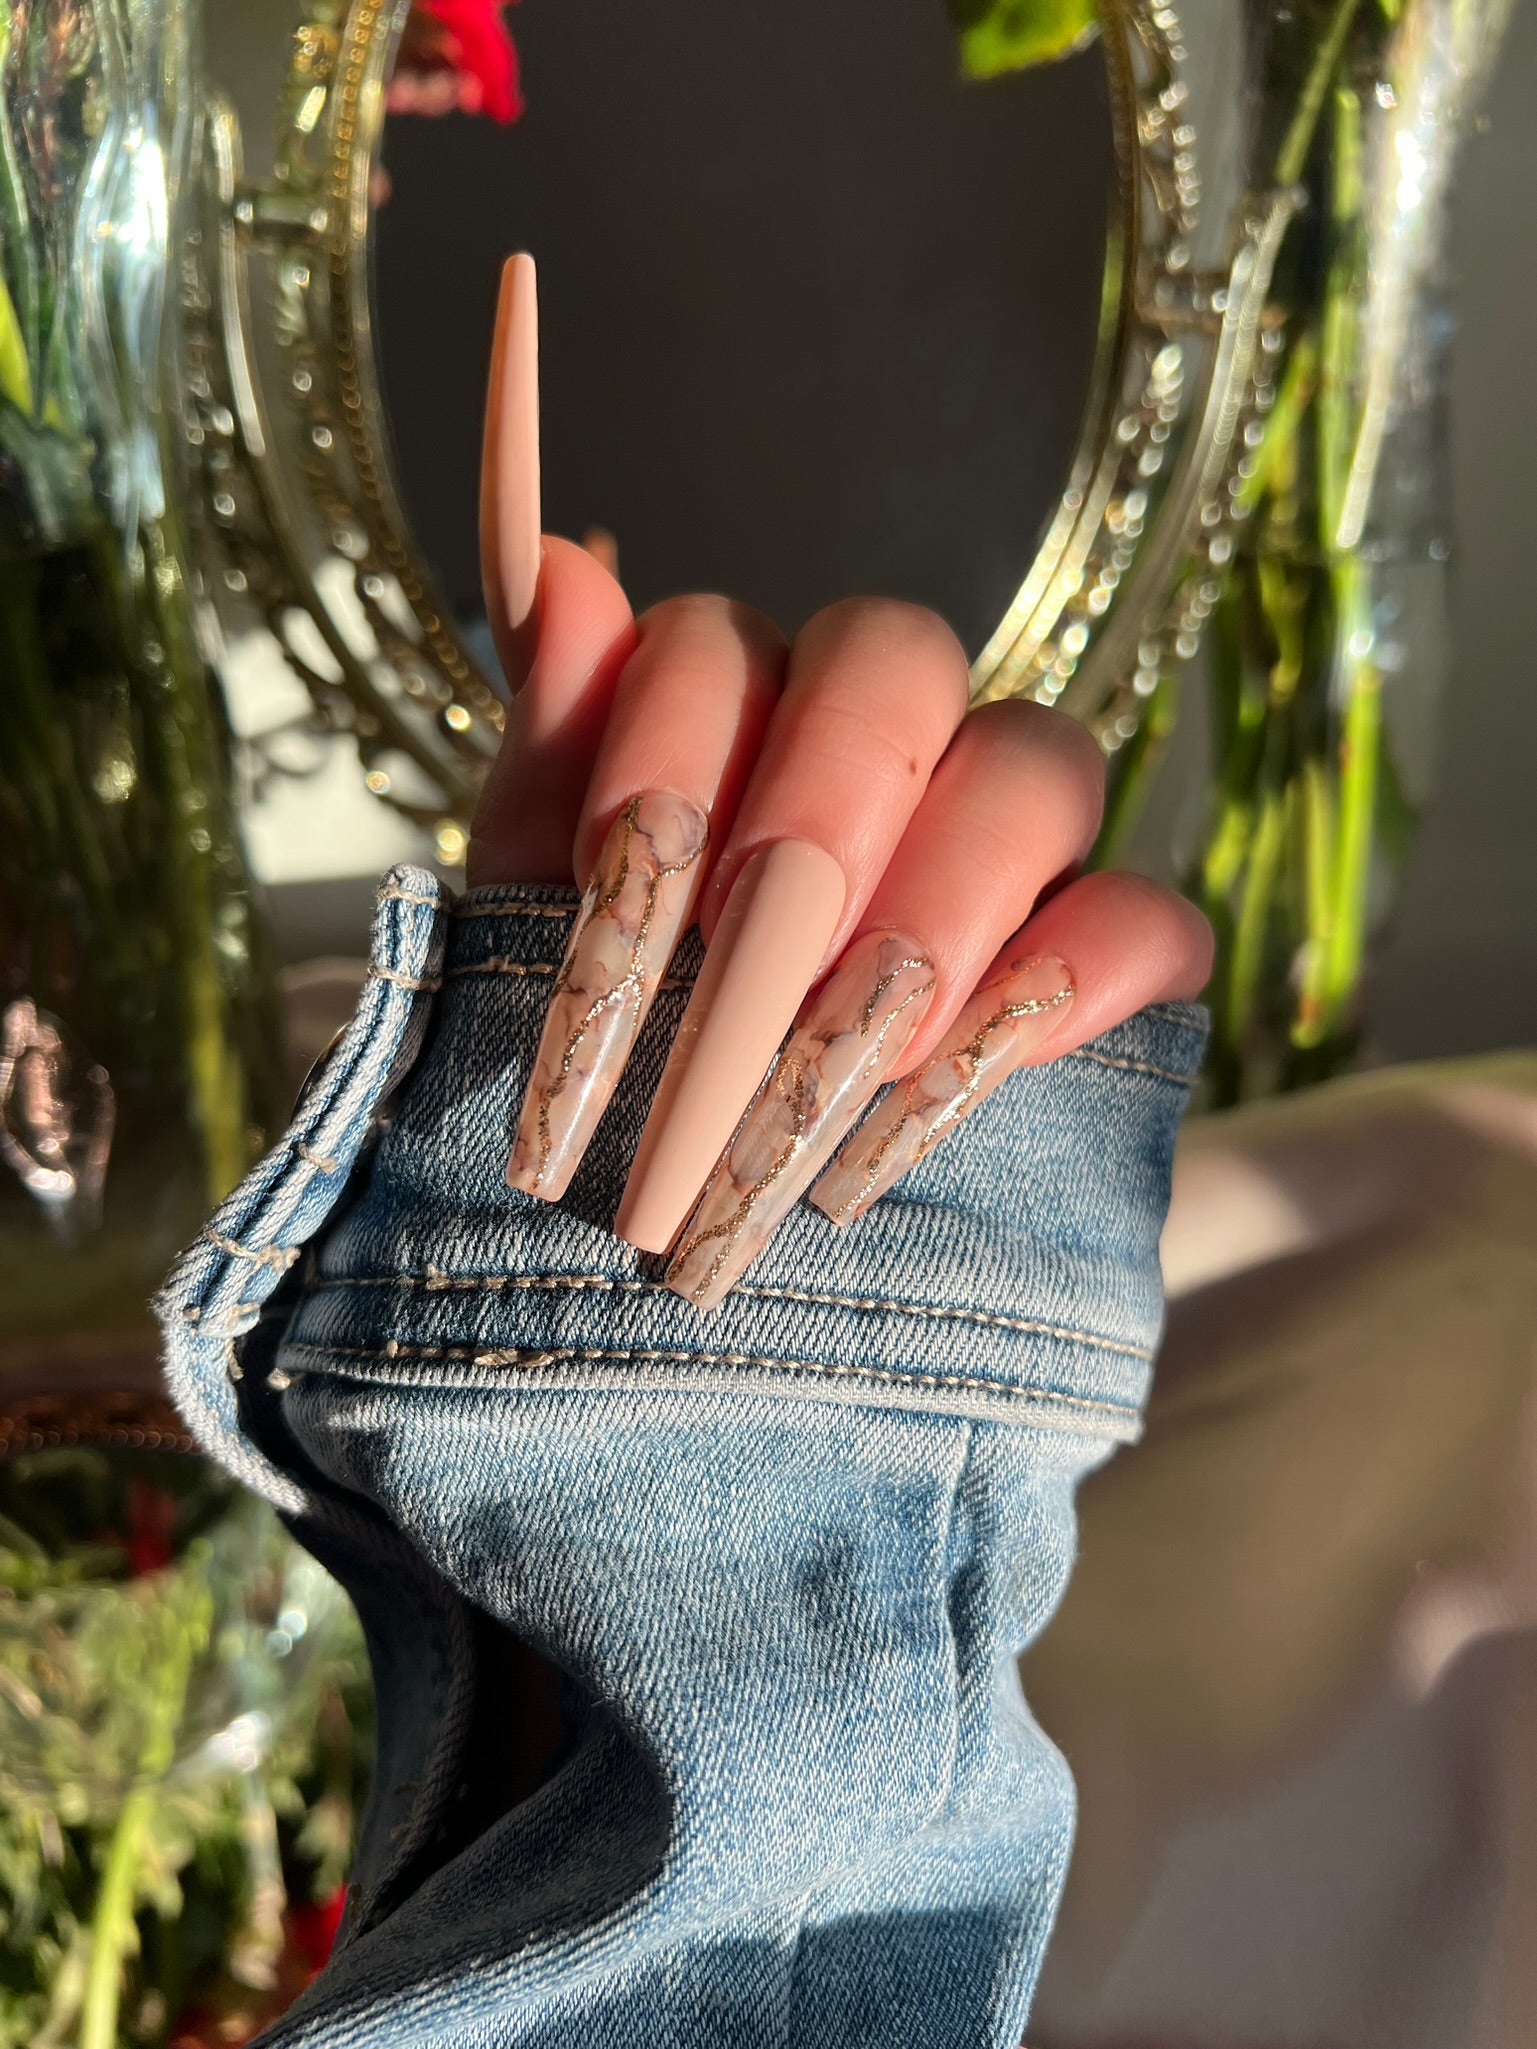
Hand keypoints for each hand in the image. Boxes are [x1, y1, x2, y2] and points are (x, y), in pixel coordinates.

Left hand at [471, 257, 1211, 1307]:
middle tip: (738, 980)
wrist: (694, 1218)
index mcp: (733, 705)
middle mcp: (885, 735)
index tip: (606, 884)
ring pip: (1038, 768)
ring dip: (931, 918)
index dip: (665, 748)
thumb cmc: (606, 1058)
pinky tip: (943, 1098)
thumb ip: (553, 754)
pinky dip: (1057, 998)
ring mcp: (1012, 834)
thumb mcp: (538, 925)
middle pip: (896, 659)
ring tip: (837, 1077)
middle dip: (812, 816)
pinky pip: (1142, 921)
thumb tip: (564, 564)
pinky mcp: (1110, 951)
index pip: (719, 642)